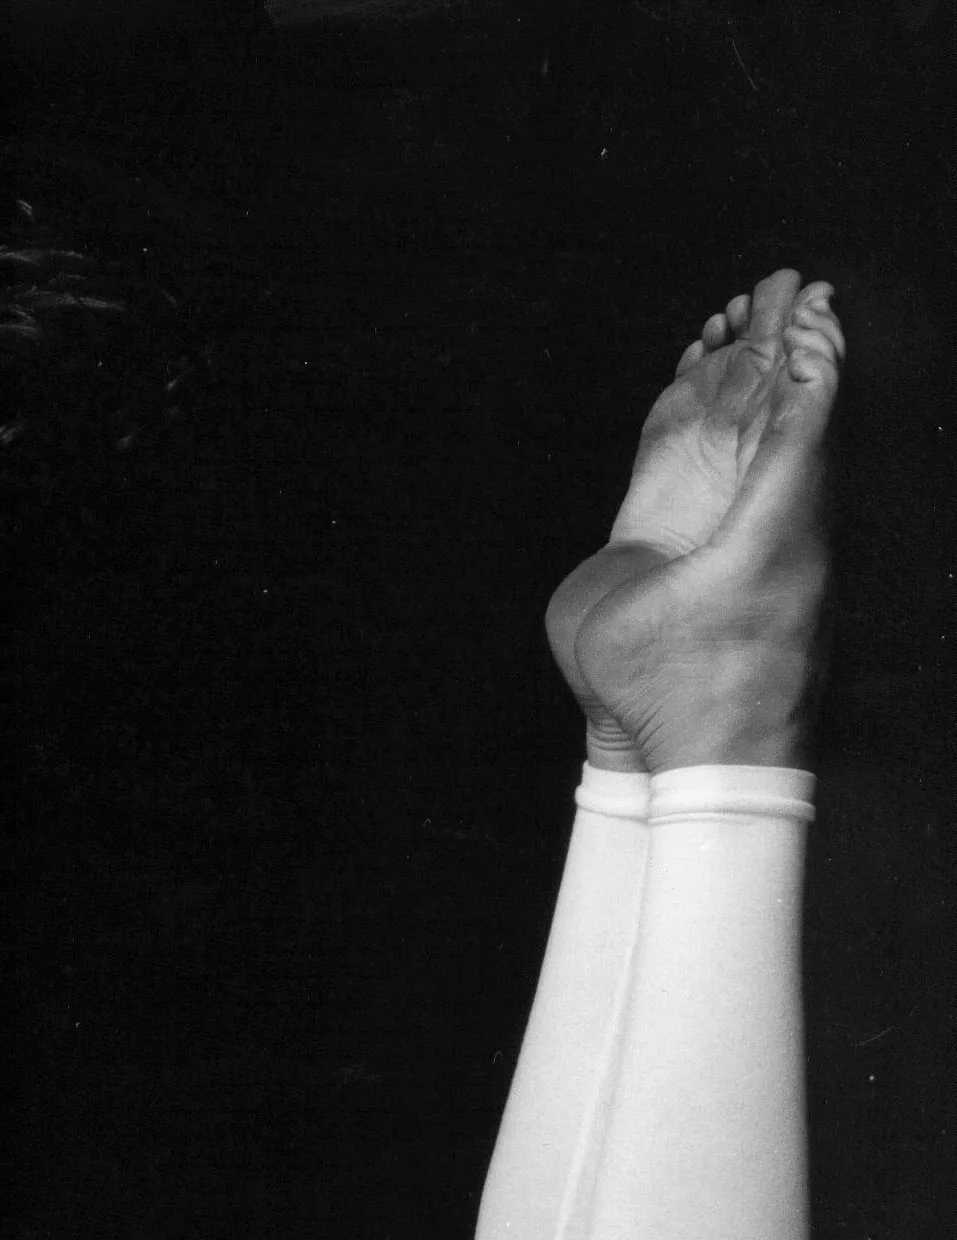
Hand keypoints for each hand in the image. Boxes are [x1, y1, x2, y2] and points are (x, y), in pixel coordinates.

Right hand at [547, 271, 842, 772]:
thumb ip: (638, 547)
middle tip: (790, 284)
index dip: (804, 361)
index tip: (807, 309)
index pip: (800, 422)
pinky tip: (730, 396)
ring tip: (752, 324)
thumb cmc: (665, 696)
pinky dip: (744, 432)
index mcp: (765, 531)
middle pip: (790, 417)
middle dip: (787, 348)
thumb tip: (660, 512)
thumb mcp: (625, 614)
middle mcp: (775, 529)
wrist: (696, 762)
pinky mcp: (748, 569)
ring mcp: (765, 548)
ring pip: (772, 446)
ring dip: (764, 384)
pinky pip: (753, 482)